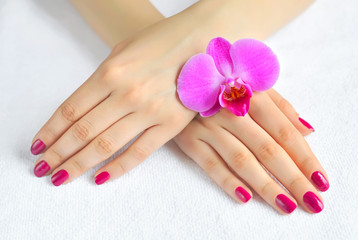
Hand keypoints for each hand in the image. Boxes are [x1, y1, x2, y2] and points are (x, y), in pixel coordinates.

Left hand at [31, 19, 197, 184]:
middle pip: (83, 131)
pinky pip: (140, 152)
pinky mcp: (171, 124)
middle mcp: (126, 93)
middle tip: (43, 170)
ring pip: (106, 145)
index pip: (70, 110)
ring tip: (61, 177)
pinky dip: (118, 168)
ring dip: (79, 164)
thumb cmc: (159, 43)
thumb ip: (100, 80)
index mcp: (110, 72)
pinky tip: (100, 178)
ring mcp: (150, 110)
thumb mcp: (121, 52)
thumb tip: (81, 110)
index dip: (50, 132)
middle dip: (58, 154)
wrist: (201, 42)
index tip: (38, 148)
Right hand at [174, 89, 328, 213]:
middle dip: (292, 177)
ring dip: (265, 185)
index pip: (284, 131)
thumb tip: (308, 131)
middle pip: (267, 148)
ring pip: (241, 159)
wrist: (179, 77)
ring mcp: (207, 125)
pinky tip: (246, 197)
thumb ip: (281, 107)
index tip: (319, 180)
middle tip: (310, 201)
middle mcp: (229, 110)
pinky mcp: (189, 139)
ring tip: (286, 205)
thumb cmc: (223, 83)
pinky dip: (228, 181)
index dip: (304, 157)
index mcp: (251, 94)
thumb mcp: (253, 85)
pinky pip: (210, 164)